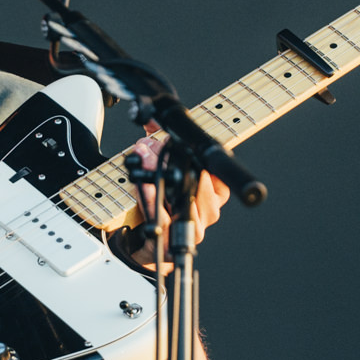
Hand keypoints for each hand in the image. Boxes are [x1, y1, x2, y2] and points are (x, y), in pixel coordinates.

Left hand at [125, 129, 230, 270]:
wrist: (150, 243)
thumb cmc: (163, 205)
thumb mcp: (162, 169)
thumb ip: (159, 142)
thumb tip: (149, 116)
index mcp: (215, 193)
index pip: (214, 169)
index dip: (192, 152)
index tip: (174, 139)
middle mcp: (208, 212)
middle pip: (195, 181)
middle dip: (170, 158)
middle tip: (151, 145)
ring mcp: (192, 229)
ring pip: (180, 198)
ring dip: (159, 174)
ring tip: (145, 158)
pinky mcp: (171, 242)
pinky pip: (163, 218)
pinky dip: (152, 199)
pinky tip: (145, 185)